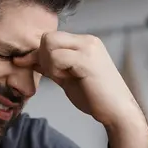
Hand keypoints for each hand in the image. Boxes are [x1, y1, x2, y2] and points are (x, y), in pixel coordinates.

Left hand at [19, 31, 147, 147]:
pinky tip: (66, 78)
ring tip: (62, 77)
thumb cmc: (95, 97)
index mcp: (84, 43)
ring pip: (50, 44)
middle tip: (54, 75)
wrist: (117, 111)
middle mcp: (87, 40)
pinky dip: (55, 68)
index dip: (38, 53)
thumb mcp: (67, 78)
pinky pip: (57, 57)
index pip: (51, 37)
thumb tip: (30, 60)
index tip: (33, 67)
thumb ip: (51, 67)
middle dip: (42, 57)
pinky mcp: (86, 60)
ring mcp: (88, 48)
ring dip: (49, 64)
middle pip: (48, 37)